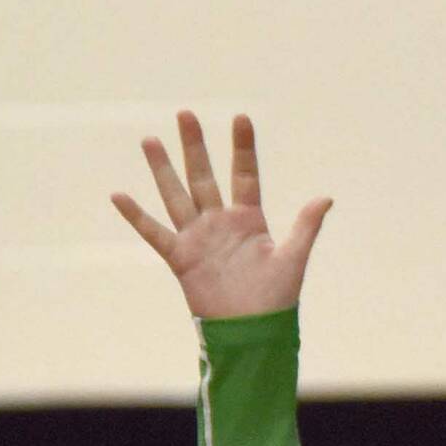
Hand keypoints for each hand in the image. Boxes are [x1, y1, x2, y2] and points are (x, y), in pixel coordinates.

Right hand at [113, 113, 331, 318]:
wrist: (251, 332)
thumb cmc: (275, 299)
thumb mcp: (293, 258)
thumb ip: (305, 226)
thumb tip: (326, 197)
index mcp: (249, 219)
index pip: (244, 174)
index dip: (242, 147)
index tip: (240, 117)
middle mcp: (220, 222)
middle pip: (204, 176)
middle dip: (195, 146)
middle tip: (185, 114)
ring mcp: (198, 238)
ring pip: (177, 195)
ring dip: (163, 169)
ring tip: (150, 140)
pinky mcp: (180, 259)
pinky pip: (154, 233)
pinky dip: (136, 216)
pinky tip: (119, 195)